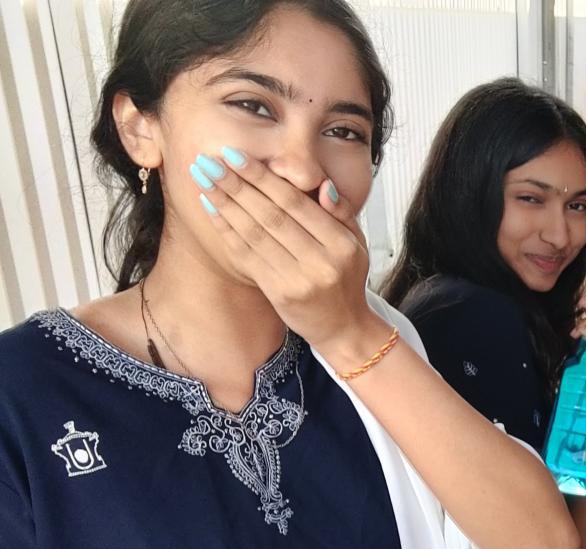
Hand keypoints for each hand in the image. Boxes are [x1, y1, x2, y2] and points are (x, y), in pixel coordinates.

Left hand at [191, 147, 383, 355]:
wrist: (344, 328)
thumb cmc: (346, 280)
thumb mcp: (357, 244)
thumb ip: (341, 212)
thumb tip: (322, 185)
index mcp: (341, 245)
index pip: (296, 203)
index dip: (263, 178)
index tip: (236, 156)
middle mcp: (320, 262)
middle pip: (271, 215)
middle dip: (236, 185)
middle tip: (208, 161)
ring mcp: (298, 280)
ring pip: (255, 233)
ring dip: (225, 203)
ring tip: (202, 178)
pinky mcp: (279, 293)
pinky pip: (247, 256)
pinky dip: (227, 230)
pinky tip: (211, 208)